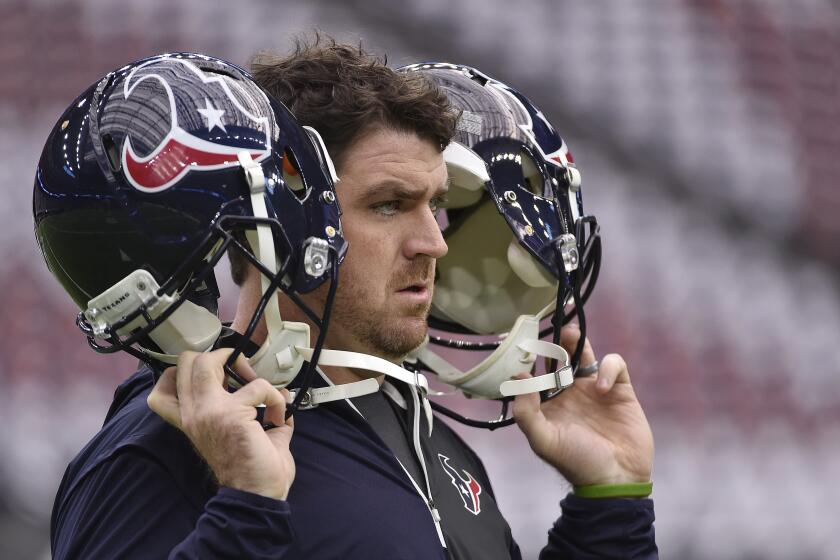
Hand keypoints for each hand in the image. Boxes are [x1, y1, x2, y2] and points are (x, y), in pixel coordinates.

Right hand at [147, 349, 294, 499]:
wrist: (256, 496)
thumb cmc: (251, 469)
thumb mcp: (241, 435)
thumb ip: (252, 409)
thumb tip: (279, 392)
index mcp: (191, 420)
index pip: (164, 388)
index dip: (189, 370)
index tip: (219, 372)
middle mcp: (193, 414)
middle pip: (185, 363)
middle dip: (216, 355)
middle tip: (238, 368)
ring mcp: (208, 412)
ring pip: (207, 363)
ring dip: (241, 365)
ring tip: (258, 385)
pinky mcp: (231, 413)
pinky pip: (259, 387)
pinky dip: (276, 398)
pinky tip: (278, 416)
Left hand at [513, 325, 653, 486]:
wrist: (617, 479)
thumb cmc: (577, 463)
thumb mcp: (544, 441)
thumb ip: (526, 413)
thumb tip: (518, 378)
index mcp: (549, 403)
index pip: (537, 372)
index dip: (530, 358)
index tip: (523, 346)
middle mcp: (570, 392)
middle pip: (560, 356)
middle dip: (554, 341)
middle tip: (549, 330)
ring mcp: (595, 389)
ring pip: (585, 354)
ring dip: (577, 341)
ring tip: (571, 336)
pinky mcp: (620, 390)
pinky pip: (614, 365)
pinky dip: (608, 369)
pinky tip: (602, 388)